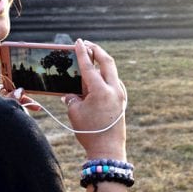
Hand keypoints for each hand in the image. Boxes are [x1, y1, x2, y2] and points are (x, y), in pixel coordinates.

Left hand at [0, 43, 40, 111]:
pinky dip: (26, 105)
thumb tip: (21, 90)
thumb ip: (11, 98)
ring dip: (25, 97)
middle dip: (19, 80)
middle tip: (27, 73)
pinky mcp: (5, 110)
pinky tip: (36, 108)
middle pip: (6, 82)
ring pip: (14, 95)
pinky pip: (17, 105)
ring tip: (35, 102)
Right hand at [62, 39, 126, 159]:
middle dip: (97, 50)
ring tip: (90, 58)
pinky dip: (104, 74)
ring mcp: (120, 94)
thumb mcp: (75, 113)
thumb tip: (70, 94)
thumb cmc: (89, 132)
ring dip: (101, 62)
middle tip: (87, 44)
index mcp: (101, 90)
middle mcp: (113, 89)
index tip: (79, 42)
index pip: (90, 66)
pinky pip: (113, 81)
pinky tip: (96, 77)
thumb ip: (72, 98)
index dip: (82, 53)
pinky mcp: (121, 100)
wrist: (108, 150)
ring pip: (112, 70)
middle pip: (107, 61)